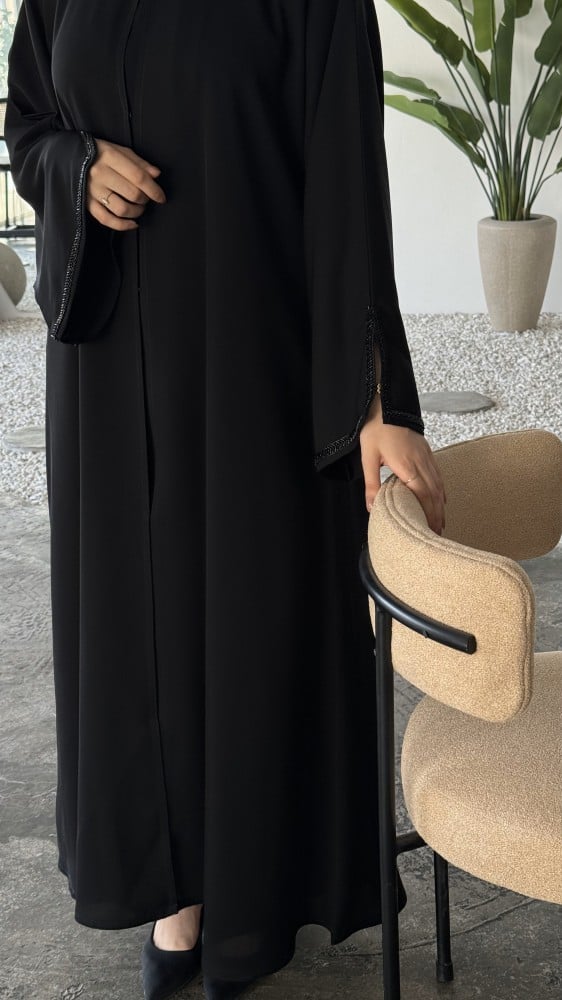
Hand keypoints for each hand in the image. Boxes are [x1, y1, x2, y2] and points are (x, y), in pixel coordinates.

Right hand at [86, 137, 166, 230]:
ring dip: (136, 212)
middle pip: (133, 194)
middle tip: (146, 198)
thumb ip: (139, 162)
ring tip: (139, 208)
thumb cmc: (99, 153)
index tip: (161, 197)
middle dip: (145, 200)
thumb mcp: (118, 150)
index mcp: (109, 157)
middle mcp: (100, 174)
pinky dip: (123, 225)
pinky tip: (133, 224)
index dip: (154, 190)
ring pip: (122, 209)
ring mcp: (92, 191)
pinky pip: (107, 220)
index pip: (139, 177)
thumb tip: (156, 174)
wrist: (68, 157)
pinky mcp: (86, 204)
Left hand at [359, 392, 446, 534]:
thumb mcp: (368, 458)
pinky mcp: (427, 451)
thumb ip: (371, 484)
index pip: (423, 496)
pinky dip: (441, 489)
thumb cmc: (376, 430)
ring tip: (441, 521)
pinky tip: (442, 498)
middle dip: (437, 514)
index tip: (431, 529)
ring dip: (440, 505)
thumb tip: (372, 508)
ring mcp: (426, 457)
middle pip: (434, 494)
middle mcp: (421, 463)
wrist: (387, 404)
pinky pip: (438, 474)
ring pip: (438, 485)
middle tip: (438, 532)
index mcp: (407, 467)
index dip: (429, 514)